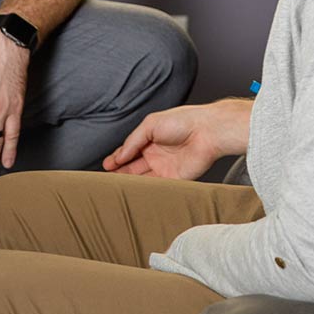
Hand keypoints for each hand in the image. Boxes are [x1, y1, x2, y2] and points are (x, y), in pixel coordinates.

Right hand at [103, 99, 250, 180]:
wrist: (207, 132)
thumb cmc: (182, 121)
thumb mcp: (150, 124)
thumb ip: (133, 141)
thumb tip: (119, 155)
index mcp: (150, 138)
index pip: (129, 150)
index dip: (117, 158)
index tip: (106, 166)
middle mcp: (156, 153)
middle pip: (133, 166)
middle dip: (120, 172)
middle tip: (106, 179)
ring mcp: (164, 167)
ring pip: (142, 178)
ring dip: (129, 182)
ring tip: (114, 187)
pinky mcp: (174, 179)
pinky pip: (155, 186)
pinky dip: (143, 190)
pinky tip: (132, 191)